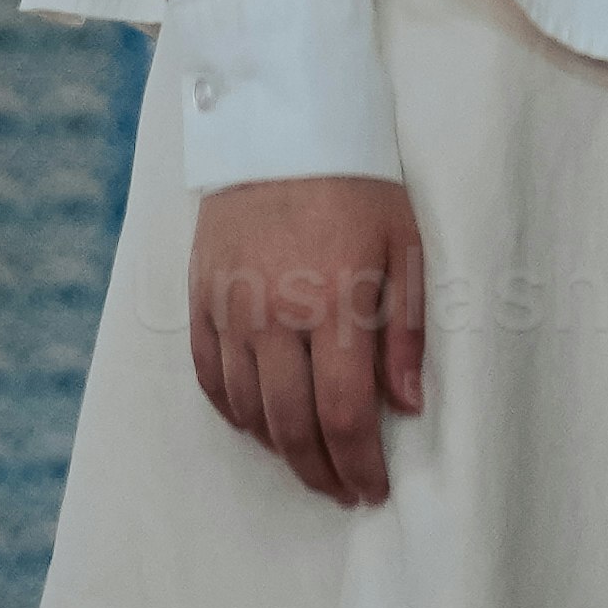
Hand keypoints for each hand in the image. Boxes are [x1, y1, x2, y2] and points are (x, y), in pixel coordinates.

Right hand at [188, 171, 426, 503]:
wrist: (279, 117)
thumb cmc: (356, 180)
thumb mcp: (404, 243)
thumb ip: (406, 329)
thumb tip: (407, 405)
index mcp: (335, 301)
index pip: (344, 413)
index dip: (359, 464)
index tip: (373, 489)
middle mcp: (276, 313)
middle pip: (292, 425)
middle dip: (320, 471)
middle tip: (342, 489)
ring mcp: (231, 305)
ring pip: (248, 409)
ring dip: (279, 448)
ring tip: (307, 460)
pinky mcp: (200, 294)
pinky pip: (208, 374)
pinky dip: (232, 411)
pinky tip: (257, 423)